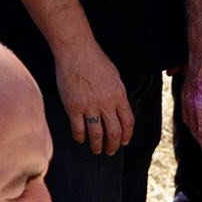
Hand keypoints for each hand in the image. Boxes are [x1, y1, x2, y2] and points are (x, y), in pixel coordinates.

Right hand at [56, 39, 133, 154]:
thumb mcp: (114, 77)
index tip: (124, 141)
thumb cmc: (95, 60)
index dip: (127, 135)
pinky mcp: (73, 107)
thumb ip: (117, 95)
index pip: (128, 122)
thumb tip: (118, 111)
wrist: (76, 50)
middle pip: (114, 132)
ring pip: (97, 135)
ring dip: (97, 146)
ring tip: (96, 150)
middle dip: (113, 145)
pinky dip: (80, 137)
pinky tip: (80, 139)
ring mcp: (90, 106)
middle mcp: (106, 103)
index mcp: (119, 95)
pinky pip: (78, 129)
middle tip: (110, 151)